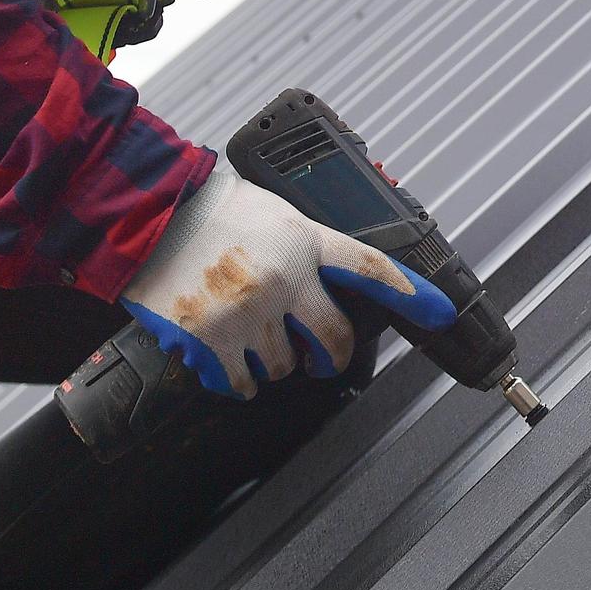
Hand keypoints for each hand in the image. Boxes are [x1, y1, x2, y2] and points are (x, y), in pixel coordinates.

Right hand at [119, 160, 453, 399]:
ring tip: (253, 339)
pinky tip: (230, 360)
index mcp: (305, 241)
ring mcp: (249, 312)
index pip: (369, 270)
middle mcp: (285, 279)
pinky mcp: (212, 339)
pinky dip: (239, 378)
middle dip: (332, 357)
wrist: (152, 214)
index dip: (409, 293)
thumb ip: (307, 244)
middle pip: (333, 338)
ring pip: (284, 365)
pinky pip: (242, 381)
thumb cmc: (211, 208)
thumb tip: (329, 270)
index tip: (438, 311)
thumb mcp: (277, 213)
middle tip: (323, 360)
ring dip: (274, 361)